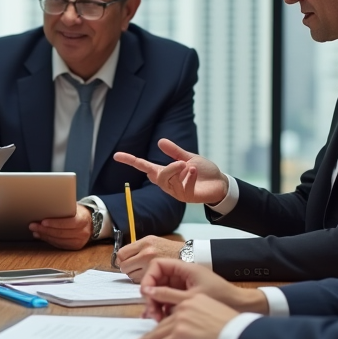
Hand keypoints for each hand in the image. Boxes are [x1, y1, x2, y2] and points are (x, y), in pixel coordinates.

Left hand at [27, 204, 91, 249]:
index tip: (43, 221)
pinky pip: (60, 245)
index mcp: (82, 220)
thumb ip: (63, 209)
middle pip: (61, 233)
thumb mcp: (74, 207)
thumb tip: (45, 208)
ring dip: (45, 236)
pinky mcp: (75, 247)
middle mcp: (82, 232)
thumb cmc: (78, 213)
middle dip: (45, 230)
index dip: (54, 223)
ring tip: (35, 231)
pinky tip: (42, 236)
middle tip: (33, 225)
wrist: (90, 222)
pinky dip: (49, 240)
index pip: (67, 223)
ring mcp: (79, 241)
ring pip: (59, 240)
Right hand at [114, 138, 228, 204]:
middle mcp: (168, 182)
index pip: (144, 166)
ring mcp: (175, 191)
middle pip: (156, 176)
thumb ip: (175, 151)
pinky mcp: (185, 197)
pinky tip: (194, 173)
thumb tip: (160, 141)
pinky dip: (189, 178)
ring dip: (177, 171)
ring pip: (167, 182)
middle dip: (167, 168)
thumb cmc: (204, 171)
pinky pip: (182, 187)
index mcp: (166, 172)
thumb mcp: (189, 157)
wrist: (220, 183)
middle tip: (182, 162)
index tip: (117, 155)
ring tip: (189, 166)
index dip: (130, 160)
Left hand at [116, 235, 180, 281]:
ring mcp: (151, 265)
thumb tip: (121, 257)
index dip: (121, 259)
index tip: (124, 261)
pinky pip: (140, 281)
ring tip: (143, 271)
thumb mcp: (153, 241)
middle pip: (124, 266)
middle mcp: (146, 253)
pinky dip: (142, 280)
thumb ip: (137, 248)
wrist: (187, 255)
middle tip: (132, 268)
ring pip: (131, 276)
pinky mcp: (156, 276)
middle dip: (126, 268)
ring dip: (134, 275)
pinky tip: (149, 275)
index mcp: (145, 243)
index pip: (121, 254)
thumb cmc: (169, 249)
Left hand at [126, 294, 238, 338]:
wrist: (237, 332)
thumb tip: (189, 322)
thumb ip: (196, 312)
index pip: (169, 306)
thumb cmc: (230, 324)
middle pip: (161, 322)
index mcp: (191, 299)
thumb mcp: (211, 308)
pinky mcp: (181, 335)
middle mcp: (183, 307)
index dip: (157, 312)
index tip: (148, 316)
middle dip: (149, 334)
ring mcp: (180, 321)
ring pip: (158, 333)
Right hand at [138, 258, 266, 320]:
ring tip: (156, 319)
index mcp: (184, 268)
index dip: (148, 277)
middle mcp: (181, 275)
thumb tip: (146, 292)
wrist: (242, 306)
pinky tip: (160, 320)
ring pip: (161, 292)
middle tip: (152, 313)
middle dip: (151, 296)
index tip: (146, 293)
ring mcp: (183, 286)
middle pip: (156, 280)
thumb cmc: (221, 297)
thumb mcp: (191, 298)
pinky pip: (168, 300)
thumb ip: (168, 294)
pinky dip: (163, 309)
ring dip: (156, 305)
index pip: (157, 265)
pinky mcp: (185, 297)